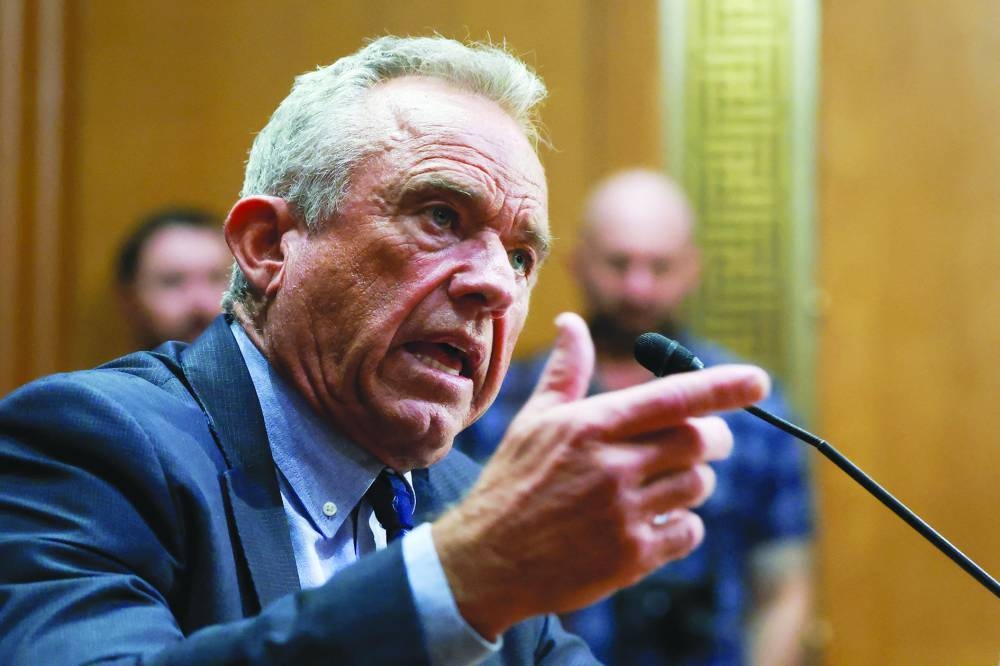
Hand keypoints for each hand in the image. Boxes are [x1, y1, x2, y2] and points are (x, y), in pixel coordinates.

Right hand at [433, 312, 769, 638]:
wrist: (487, 561)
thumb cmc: (512, 483)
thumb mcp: (533, 422)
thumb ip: (566, 372)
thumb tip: (571, 323)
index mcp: (590, 425)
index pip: (672, 398)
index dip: (722, 388)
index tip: (758, 381)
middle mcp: (612, 466)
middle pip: (698, 441)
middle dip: (712, 438)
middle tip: (703, 441)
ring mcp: (624, 514)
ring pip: (698, 485)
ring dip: (693, 481)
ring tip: (663, 484)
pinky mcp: (632, 557)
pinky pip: (688, 530)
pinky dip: (683, 523)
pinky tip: (655, 520)